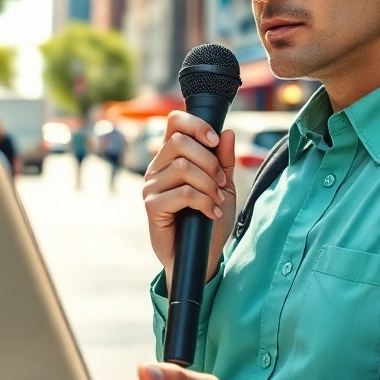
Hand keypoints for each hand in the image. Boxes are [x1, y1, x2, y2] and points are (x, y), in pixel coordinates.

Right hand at [142, 112, 237, 285]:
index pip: (174, 123)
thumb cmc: (209, 220)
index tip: (215, 141)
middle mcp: (157, 168)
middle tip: (221, 183)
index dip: (196, 125)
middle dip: (210, 161)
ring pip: (183, 167)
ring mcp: (151, 187)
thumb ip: (224, 160)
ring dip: (209, 184)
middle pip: (180, 142)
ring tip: (217, 200)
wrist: (201, 255)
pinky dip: (204, 201)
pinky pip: (183, 193)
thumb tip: (228, 133)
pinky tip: (211, 212)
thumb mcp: (224, 186)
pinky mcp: (152, 207)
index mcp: (171, 157)